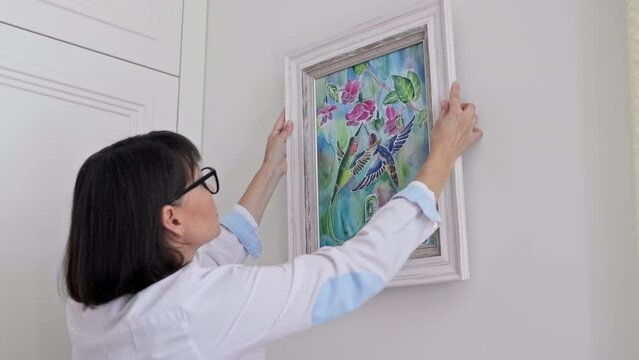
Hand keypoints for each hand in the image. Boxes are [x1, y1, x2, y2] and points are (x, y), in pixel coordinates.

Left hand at [263, 110, 292, 176]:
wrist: (274, 168)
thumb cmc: (272, 156)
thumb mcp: (279, 140)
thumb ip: (285, 132)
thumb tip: (289, 124)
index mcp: (274, 135)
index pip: (279, 122)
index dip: (283, 116)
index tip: (287, 109)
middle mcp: (278, 139)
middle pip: (285, 128)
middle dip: (289, 122)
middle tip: (294, 115)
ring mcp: (283, 145)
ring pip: (289, 135)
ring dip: (293, 131)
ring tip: (298, 125)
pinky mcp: (287, 151)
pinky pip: (292, 143)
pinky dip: (296, 140)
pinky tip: (299, 138)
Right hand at [416, 82, 481, 196]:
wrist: (443, 153)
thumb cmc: (439, 140)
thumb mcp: (437, 122)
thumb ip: (443, 112)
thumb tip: (445, 106)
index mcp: (455, 113)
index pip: (455, 97)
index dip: (455, 90)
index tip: (456, 86)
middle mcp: (464, 119)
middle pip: (470, 106)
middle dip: (464, 106)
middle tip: (457, 109)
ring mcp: (469, 128)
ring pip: (475, 116)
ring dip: (470, 116)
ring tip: (462, 119)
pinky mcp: (471, 137)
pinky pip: (478, 130)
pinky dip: (475, 129)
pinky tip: (470, 130)